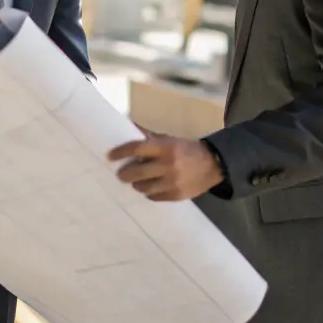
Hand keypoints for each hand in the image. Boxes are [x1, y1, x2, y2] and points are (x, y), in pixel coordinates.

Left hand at [109, 130, 223, 201]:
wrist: (213, 165)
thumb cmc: (186, 149)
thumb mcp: (169, 139)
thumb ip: (150, 136)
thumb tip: (128, 125)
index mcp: (166, 147)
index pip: (136, 148)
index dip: (121, 152)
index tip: (110, 156)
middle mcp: (168, 165)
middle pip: (137, 172)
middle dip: (124, 174)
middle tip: (120, 174)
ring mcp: (172, 182)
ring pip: (143, 188)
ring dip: (136, 185)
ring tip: (135, 182)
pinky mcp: (176, 196)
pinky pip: (154, 197)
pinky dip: (149, 193)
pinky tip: (149, 188)